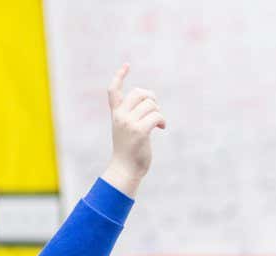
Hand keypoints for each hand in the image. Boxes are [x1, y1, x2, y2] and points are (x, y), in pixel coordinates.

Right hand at [102, 64, 165, 197]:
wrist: (125, 169)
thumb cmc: (129, 152)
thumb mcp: (127, 130)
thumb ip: (133, 116)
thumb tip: (150, 104)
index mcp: (116, 114)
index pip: (113, 90)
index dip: (120, 76)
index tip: (127, 65)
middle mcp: (120, 116)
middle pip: (139, 93)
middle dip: (151, 98)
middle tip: (156, 110)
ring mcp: (128, 123)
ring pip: (151, 105)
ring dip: (159, 112)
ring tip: (159, 123)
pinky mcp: (139, 132)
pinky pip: (157, 116)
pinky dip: (162, 120)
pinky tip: (162, 128)